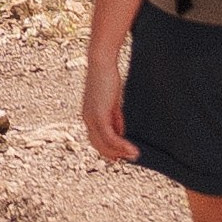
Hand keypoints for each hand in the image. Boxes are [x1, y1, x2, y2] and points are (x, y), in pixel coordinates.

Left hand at [80, 45, 133, 166]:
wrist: (101, 64)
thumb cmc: (107, 79)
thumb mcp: (112, 103)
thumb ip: (114, 118)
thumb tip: (120, 133)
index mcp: (88, 116)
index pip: (96, 140)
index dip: (109, 150)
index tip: (122, 155)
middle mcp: (87, 119)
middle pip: (99, 146)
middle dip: (115, 154)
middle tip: (130, 157)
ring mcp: (91, 118)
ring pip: (104, 144)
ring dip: (120, 152)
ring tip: (135, 155)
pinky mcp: (99, 115)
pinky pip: (110, 137)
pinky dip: (122, 145)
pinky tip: (132, 149)